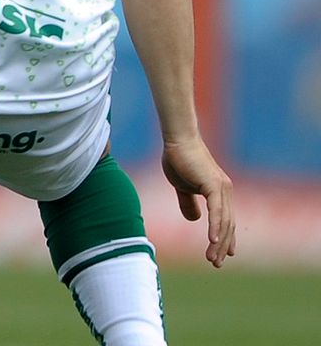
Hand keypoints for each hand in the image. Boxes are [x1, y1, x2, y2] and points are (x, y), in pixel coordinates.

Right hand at [162, 135, 235, 266]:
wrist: (176, 140)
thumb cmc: (178, 159)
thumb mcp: (182, 186)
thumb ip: (188, 202)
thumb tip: (194, 219)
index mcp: (218, 192)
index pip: (225, 220)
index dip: (226, 238)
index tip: (225, 254)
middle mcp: (225, 192)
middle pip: (227, 225)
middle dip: (222, 245)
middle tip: (216, 263)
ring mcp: (221, 188)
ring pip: (224, 221)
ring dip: (219, 241)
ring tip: (213, 258)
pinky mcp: (213, 185)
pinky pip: (217, 211)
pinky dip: (216, 226)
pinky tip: (212, 239)